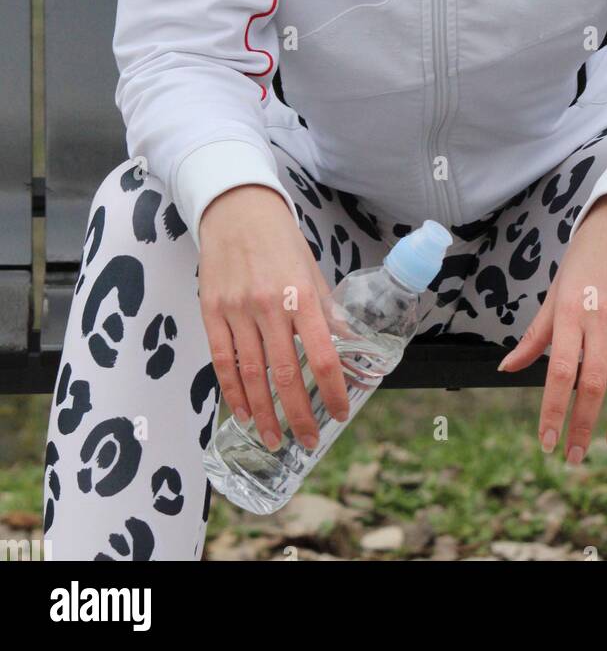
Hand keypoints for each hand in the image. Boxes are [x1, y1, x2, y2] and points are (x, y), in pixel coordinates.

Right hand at [197, 184, 349, 451]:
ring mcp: (237, 310)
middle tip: (308, 441)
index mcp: (302, 295)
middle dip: (299, 414)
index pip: (322, 354)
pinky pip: (222, 360)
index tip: (340, 413)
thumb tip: (350, 349)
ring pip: (251, 374)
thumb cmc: (281, 241)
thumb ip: (327, 313)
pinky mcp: (211, 311)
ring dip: (264, 413)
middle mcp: (269, 305)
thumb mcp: (313, 272)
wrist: (237, 210)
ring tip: (274, 439)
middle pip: (286, 374)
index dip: (334, 389)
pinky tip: (243, 412)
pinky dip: (233, 391)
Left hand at [498, 194, 606, 463]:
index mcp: (569, 310)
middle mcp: (602, 315)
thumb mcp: (556, 291)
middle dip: (584, 426)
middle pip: (594, 383)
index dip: (553, 411)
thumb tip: (506, 369)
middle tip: (575, 456)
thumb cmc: (586, 257)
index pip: (559, 372)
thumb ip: (536, 335)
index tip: (546, 442)